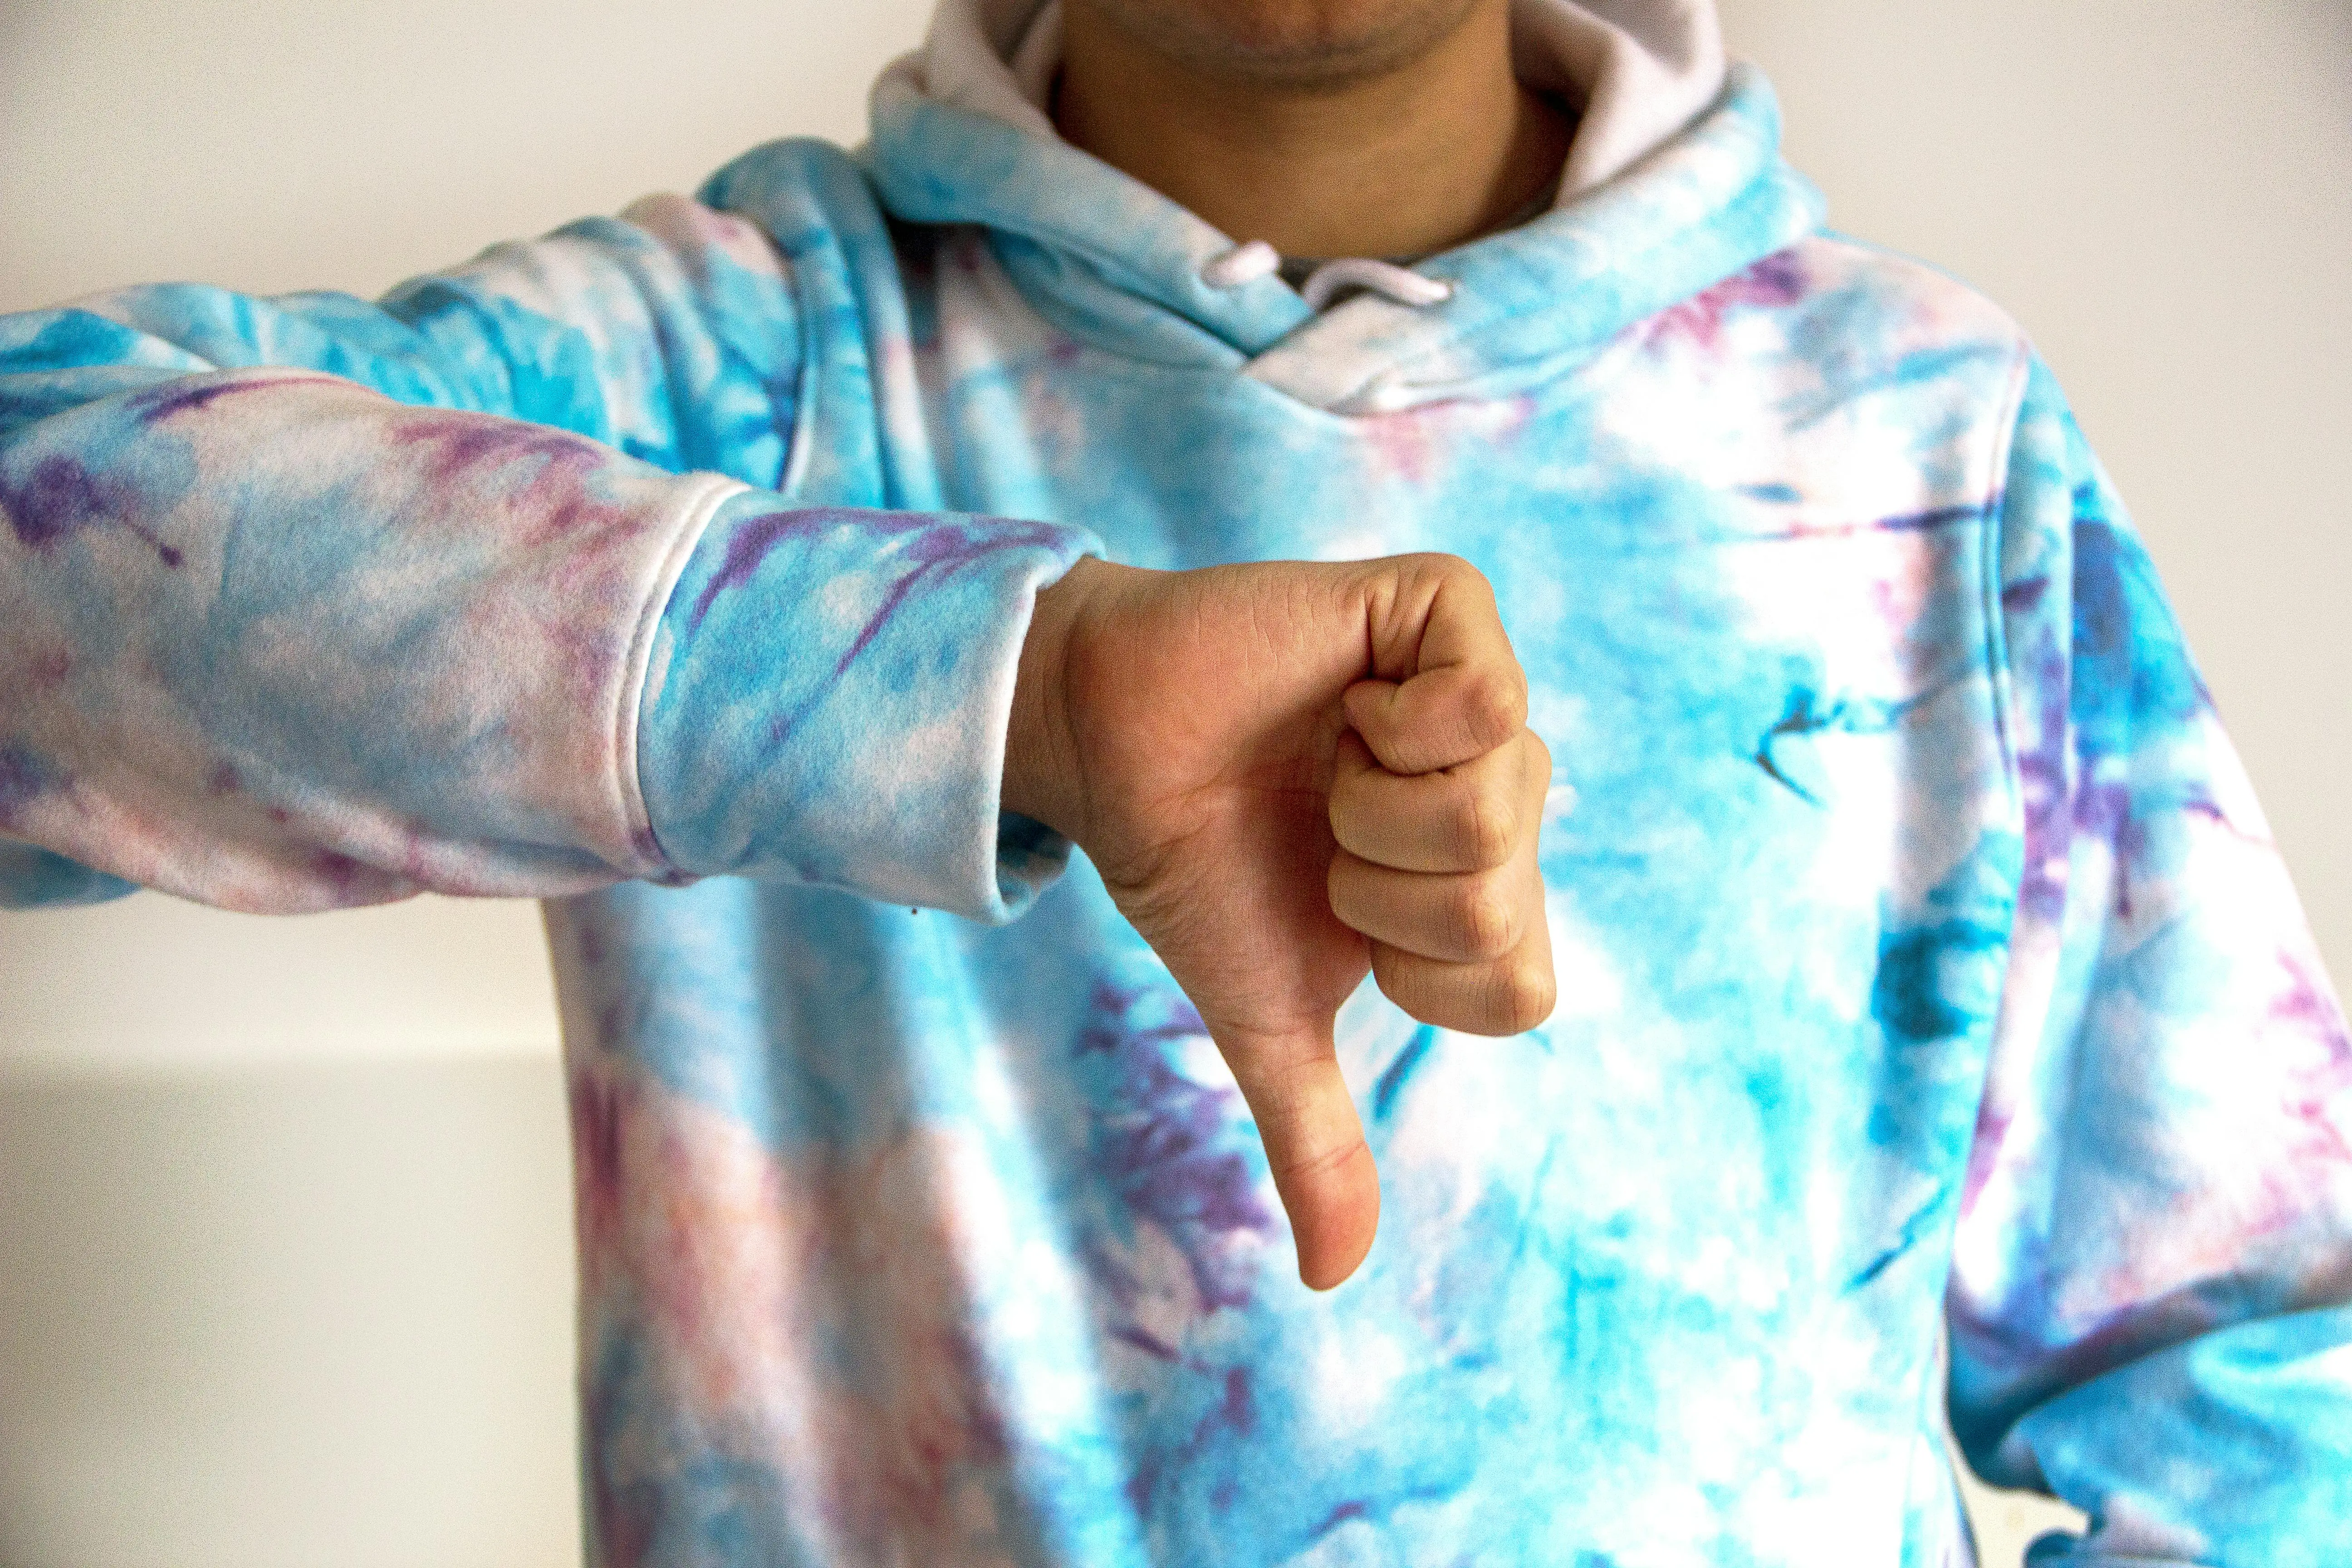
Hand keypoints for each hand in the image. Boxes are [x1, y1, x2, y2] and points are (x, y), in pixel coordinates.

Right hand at [1004, 554, 1555, 1289]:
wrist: (1111, 747)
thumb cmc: (1200, 864)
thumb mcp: (1264, 1013)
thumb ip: (1314, 1137)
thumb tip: (1332, 1281)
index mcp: (1483, 888)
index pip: (1521, 986)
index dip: (1411, 969)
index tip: (1338, 912)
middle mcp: (1505, 794)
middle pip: (1499, 900)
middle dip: (1375, 886)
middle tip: (1318, 830)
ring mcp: (1485, 697)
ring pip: (1492, 808)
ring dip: (1370, 810)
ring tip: (1325, 760)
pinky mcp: (1445, 609)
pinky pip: (1481, 696)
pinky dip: (1393, 722)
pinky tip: (1345, 698)